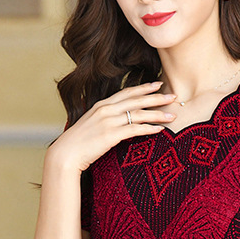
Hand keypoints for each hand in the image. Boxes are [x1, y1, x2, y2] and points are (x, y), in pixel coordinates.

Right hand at [47, 81, 175, 172]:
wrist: (66, 154)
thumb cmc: (77, 143)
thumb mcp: (90, 125)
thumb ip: (103, 119)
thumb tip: (116, 121)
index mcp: (101, 105)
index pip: (127, 92)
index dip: (144, 88)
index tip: (158, 84)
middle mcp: (106, 110)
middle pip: (136, 100)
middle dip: (157, 97)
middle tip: (173, 96)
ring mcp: (108, 121)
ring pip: (138, 114)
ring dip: (157, 114)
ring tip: (172, 115)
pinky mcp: (110, 135)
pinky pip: (134, 129)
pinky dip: (149, 128)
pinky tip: (160, 130)